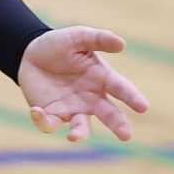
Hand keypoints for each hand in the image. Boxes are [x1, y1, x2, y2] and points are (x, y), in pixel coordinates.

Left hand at [17, 25, 148, 143]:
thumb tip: (121, 44)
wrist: (31, 53)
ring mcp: (72, 108)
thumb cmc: (60, 45)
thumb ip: (99, 39)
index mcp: (102, 78)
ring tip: (74, 137)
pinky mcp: (52, 114)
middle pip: (109, 114)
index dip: (132, 97)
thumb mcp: (79, 36)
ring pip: (81, 126)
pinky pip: (50, 124)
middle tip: (126, 135)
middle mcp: (91, 98)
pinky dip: (44, 121)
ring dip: (79, 133)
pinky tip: (36, 111)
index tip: (143, 106)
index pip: (121, 88)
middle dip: (118, 125)